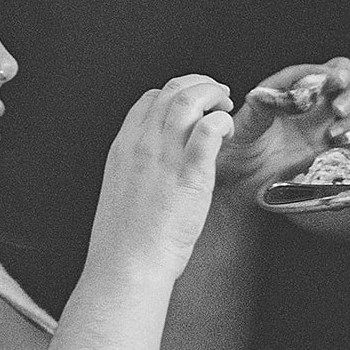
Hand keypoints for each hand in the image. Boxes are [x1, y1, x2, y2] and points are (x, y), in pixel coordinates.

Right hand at [87, 76, 234, 283]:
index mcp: (124, 147)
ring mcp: (166, 156)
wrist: (126, 264)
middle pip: (172, 90)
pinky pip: (209, 130)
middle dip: (200, 84)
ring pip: (190, 98)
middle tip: (219, 97)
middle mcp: (143, 144)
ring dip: (214, 94)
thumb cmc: (126, 240)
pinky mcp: (191, 174)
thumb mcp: (122, 191)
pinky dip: (221, 121)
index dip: (176, 94)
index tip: (194, 106)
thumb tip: (157, 165)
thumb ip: (139, 169)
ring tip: (226, 106)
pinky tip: (227, 130)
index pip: (150, 99)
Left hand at [217, 58, 349, 198]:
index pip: (317, 72)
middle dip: (346, 83)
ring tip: (338, 114)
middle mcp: (310, 107)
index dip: (327, 70)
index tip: (331, 76)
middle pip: (343, 83)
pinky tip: (337, 137)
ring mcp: (321, 128)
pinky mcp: (327, 151)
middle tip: (340, 86)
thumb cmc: (238, 146)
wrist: (239, 180)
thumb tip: (266, 94)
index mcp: (291, 91)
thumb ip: (260, 105)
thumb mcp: (244, 121)